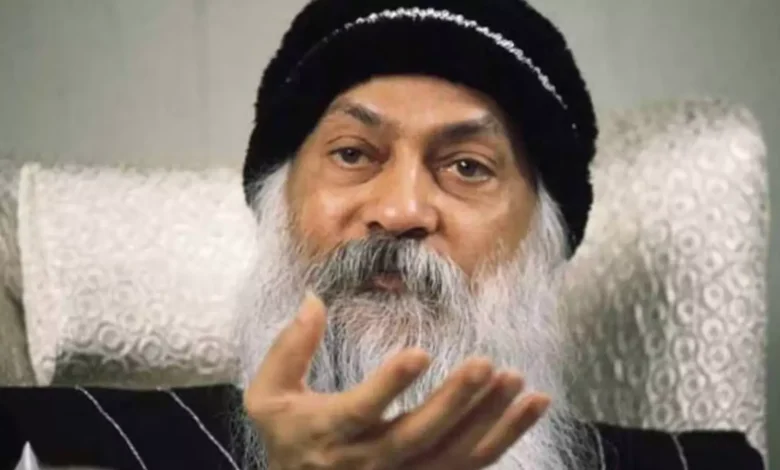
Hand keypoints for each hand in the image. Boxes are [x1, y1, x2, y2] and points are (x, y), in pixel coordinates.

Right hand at [244, 292, 550, 469]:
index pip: (361, 409)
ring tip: (519, 383)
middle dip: (453, 402)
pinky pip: (472, 464)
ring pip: (452, 455)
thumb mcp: (268, 395)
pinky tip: (534, 406)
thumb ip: (289, 348)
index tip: (418, 352)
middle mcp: (367, 461)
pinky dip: (506, 436)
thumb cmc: (287, 437)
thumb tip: (313, 297)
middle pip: (416, 436)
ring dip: (489, 420)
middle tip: (486, 364)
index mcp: (328, 433)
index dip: (388, 384)